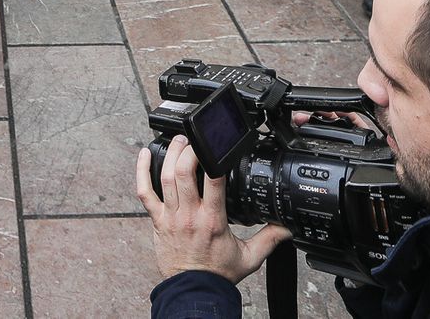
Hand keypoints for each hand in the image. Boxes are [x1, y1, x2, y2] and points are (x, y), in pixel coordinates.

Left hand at [135, 136, 289, 284]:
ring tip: (179, 140)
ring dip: (171, 154)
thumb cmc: (217, 274)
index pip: (213, 180)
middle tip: (195, 138)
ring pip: (165, 177)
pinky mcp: (157, 221)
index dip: (214, 157)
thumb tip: (287, 226)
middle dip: (188, 149)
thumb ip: (269, 238)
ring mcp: (171, 217)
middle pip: (183, 172)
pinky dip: (141, 171)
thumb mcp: (250, 257)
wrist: (194, 292)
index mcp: (213, 220)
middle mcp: (190, 215)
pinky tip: (144, 154)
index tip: (219, 144)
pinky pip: (144, 192)